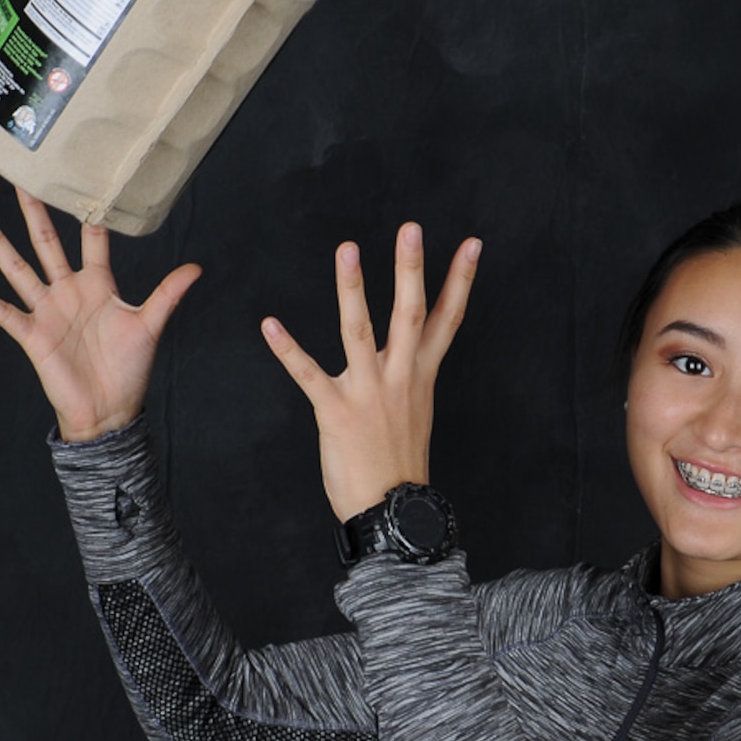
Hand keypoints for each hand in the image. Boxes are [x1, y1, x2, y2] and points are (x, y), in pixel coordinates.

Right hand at [0, 189, 200, 440]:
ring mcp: (47, 311)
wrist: (109, 410)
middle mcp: (68, 291)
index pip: (92, 241)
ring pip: (18, 269)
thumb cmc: (130, 369)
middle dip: (34, 214)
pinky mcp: (32, 334)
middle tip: (21, 180)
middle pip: (47, 243)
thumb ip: (167, 294)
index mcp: (98, 285)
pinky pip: (3, 313)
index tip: (80, 181)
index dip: (88, 214)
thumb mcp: (150, 326)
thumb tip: (197, 268)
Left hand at [261, 221, 481, 521]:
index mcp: (420, 376)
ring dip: (352, 289)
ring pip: (360, 332)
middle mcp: (399, 378)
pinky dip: (287, 349)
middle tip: (411, 229)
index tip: (470, 244)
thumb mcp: (415, 412)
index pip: (447, 320)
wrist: (391, 511)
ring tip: (348, 249)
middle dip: (411, 270)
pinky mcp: (336, 411)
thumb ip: (409, 377)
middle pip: (410, 314)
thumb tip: (410, 354)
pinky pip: (308, 374)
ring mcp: (369, 393)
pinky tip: (270, 324)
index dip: (460, 281)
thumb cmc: (399, 465)